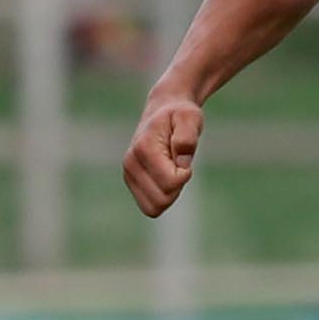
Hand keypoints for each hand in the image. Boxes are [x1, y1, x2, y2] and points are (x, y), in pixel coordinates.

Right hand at [124, 90, 203, 215]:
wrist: (163, 111)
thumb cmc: (179, 115)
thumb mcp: (190, 118)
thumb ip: (187, 137)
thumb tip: (182, 160)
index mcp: (144, 148)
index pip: (170, 182)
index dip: (185, 174)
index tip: (184, 158)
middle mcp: (130, 163)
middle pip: (162, 200)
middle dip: (177, 187)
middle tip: (178, 165)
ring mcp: (128, 175)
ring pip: (154, 208)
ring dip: (170, 194)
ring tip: (171, 170)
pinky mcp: (131, 182)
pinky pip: (150, 207)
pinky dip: (163, 197)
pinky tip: (165, 177)